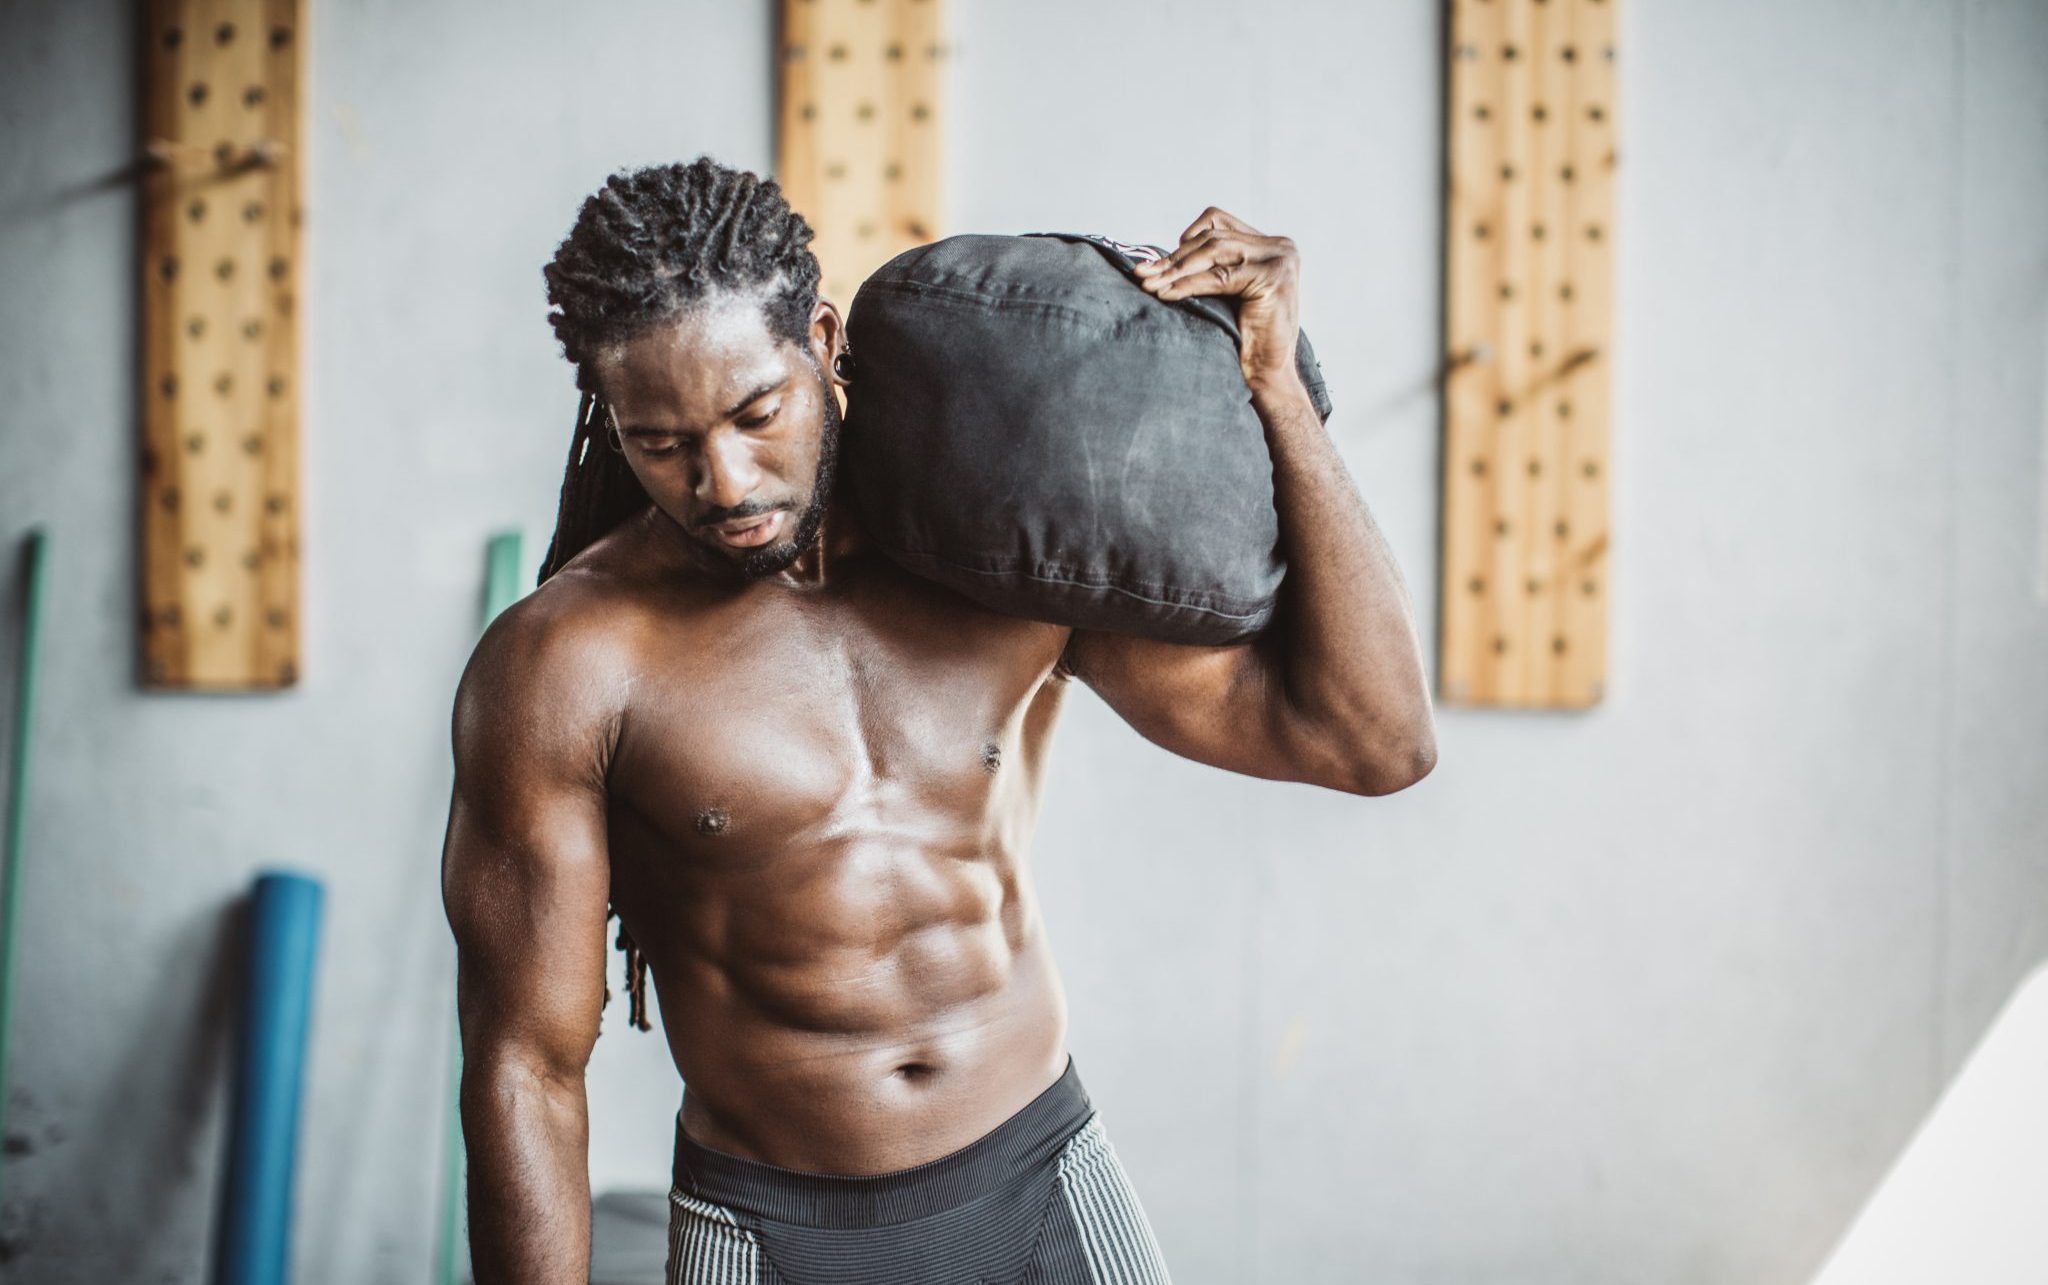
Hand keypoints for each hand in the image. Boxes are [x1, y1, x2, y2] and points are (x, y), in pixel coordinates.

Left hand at [1133, 207, 1301, 397]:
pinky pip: (1218, 278)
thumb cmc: (1246, 339)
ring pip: (1213, 252)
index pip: (1220, 223)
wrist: (1267, 375)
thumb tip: (1163, 257)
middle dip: (1174, 258)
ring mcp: (1280, 260)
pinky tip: (1166, 294)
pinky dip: (1188, 285)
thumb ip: (1213, 266)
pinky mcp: (1271, 278)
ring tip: (1149, 284)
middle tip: (1142, 273)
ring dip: (1176, 270)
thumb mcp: (1230, 291)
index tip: (1158, 261)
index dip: (1187, 238)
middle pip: (1214, 238)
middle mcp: (1281, 247)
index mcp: (1272, 245)